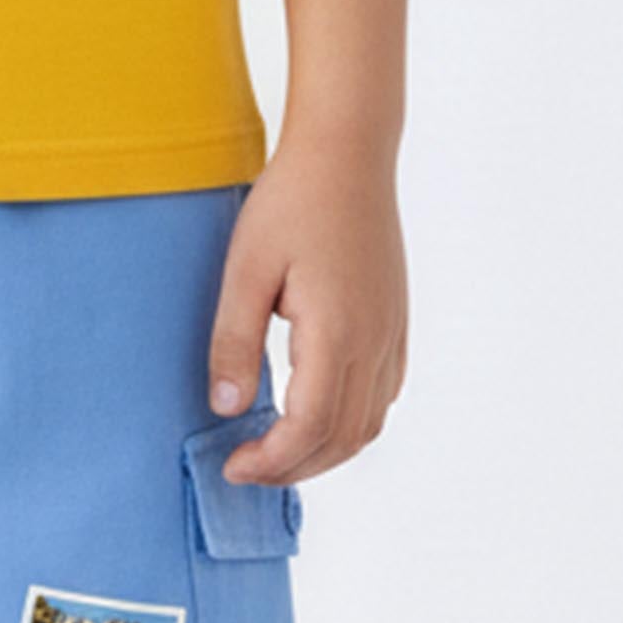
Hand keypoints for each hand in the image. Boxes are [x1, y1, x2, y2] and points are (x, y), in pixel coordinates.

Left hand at [203, 135, 410, 487]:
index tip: (232, 465)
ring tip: (275, 450)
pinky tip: (314, 416)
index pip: (310, 428)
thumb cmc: (291, 203)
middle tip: (246, 467)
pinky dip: (350, 424)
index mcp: (337, 333)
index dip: (271, 461)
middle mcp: (374, 342)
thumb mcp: (245, 270)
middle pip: (343, 439)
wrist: (348, 155)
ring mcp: (391, 335)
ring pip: (368, 425)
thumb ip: (234, 342)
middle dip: (293, 467)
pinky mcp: (396, 324)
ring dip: (323, 451)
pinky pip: (382, 396)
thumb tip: (226, 408)